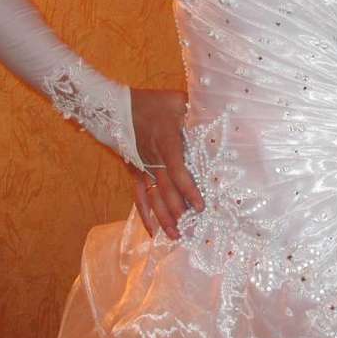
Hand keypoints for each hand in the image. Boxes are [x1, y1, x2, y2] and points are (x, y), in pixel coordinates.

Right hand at [125, 87, 203, 239]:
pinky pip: (139, 196)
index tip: (200, 205)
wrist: (119, 105)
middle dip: (178, 211)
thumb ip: (196, 110)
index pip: (177, 170)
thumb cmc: (153, 102)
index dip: (189, 189)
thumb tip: (217, 112)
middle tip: (191, 230)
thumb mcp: (178, 101)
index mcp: (166, 143)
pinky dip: (145, 213)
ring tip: (176, 236)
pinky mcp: (135, 171)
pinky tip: (152, 230)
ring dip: (164, 218)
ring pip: (153, 197)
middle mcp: (153, 159)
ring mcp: (143, 168)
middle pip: (166, 190)